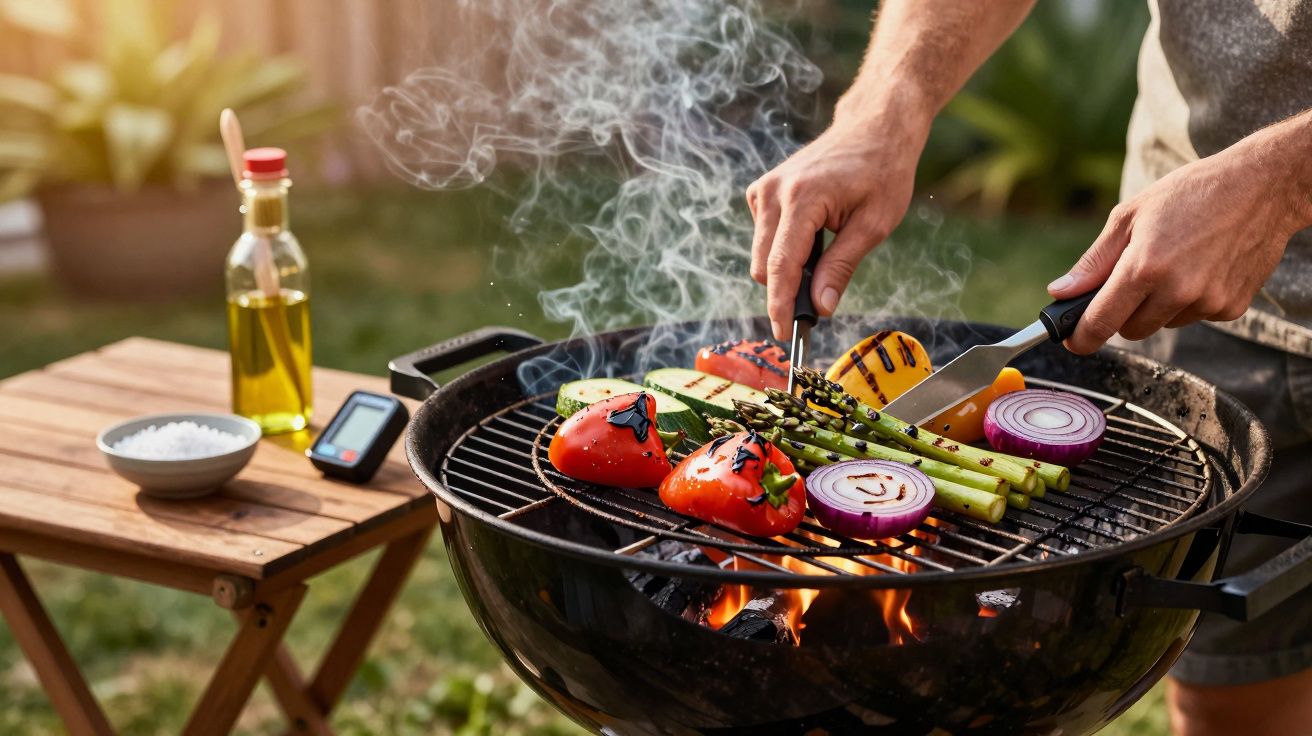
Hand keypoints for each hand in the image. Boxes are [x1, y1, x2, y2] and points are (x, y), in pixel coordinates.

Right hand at [747, 99, 929, 339]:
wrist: (873, 127)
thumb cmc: (882, 171)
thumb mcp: (874, 224)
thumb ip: (842, 266)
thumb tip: (821, 308)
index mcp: (802, 199)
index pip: (781, 266)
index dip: (781, 305)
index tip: (784, 335)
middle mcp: (773, 192)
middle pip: (764, 265)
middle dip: (785, 291)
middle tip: (819, 305)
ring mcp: (763, 189)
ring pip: (761, 254)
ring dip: (786, 269)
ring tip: (826, 258)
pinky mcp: (762, 191)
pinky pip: (764, 237)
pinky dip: (783, 250)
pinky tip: (814, 238)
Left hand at [1048, 128, 1311, 353]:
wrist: (1262, 186)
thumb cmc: (1190, 193)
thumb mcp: (1131, 215)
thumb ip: (1094, 261)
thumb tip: (1061, 292)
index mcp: (1144, 267)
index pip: (1101, 321)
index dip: (1081, 337)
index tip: (1072, 342)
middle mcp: (1177, 290)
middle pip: (1131, 330)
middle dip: (1123, 313)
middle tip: (1133, 280)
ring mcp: (1208, 302)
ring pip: (1163, 324)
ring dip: (1159, 306)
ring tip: (1176, 263)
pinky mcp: (1232, 307)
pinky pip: (1195, 317)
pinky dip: (1191, 301)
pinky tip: (1202, 267)